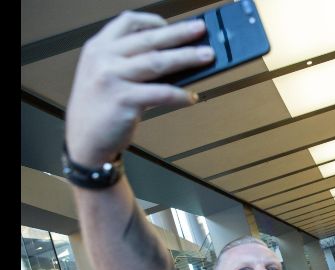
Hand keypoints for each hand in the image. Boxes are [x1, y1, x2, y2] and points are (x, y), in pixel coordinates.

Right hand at [65, 12, 213, 165]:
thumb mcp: (106, 76)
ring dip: (187, 58)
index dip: (153, 21)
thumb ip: (131, 62)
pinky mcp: (124, 100)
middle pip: (149, 40)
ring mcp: (112, 78)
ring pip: (158, 62)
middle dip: (180, 34)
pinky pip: (161, 94)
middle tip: (201, 30)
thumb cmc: (99, 109)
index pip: (127, 22)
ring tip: (206, 57)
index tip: (173, 24)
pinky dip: (180, 95)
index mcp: (98, 48)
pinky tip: (191, 97)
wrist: (85, 140)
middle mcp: (103, 59)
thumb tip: (173, 58)